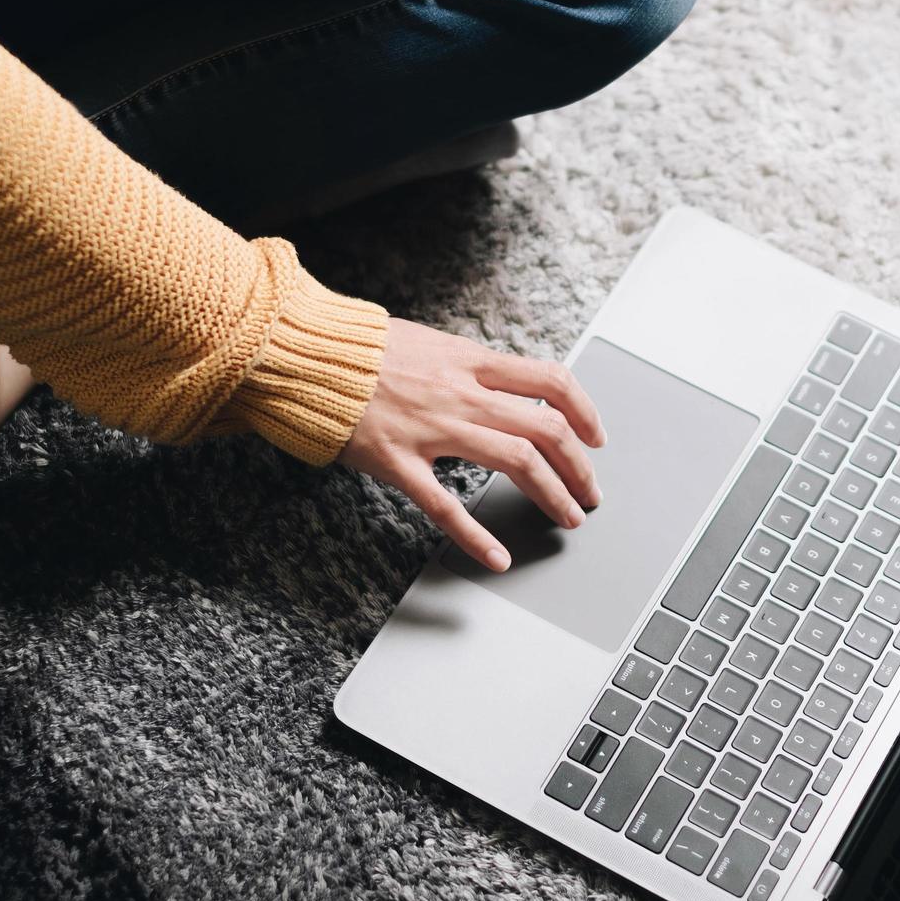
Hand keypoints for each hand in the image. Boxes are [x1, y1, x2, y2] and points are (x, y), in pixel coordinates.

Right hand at [340, 320, 605, 571]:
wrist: (303, 352)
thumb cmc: (359, 349)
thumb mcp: (426, 343)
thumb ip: (464, 367)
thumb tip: (500, 385)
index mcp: (469, 362)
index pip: (550, 382)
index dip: (585, 411)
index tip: (596, 436)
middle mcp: (461, 393)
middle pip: (545, 428)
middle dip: (579, 466)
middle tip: (589, 493)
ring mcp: (432, 428)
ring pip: (515, 460)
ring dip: (552, 493)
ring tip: (567, 517)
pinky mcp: (398, 461)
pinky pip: (445, 506)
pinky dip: (476, 536)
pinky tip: (496, 557)